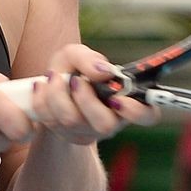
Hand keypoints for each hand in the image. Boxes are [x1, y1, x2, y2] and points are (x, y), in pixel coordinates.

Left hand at [20, 45, 159, 145]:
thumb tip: (102, 72)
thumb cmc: (73, 70)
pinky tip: (41, 86)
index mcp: (126, 101)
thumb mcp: (78, 55)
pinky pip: (50, 121)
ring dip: (58, 95)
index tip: (118, 98)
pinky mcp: (64, 135)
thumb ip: (89, 58)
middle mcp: (111, 121)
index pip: (148, 115)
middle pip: (105, 125)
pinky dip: (41, 99)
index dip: (137, 112)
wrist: (50, 85)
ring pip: (72, 122)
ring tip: (53, 76)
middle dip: (86, 100)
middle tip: (75, 79)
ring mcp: (87, 132)